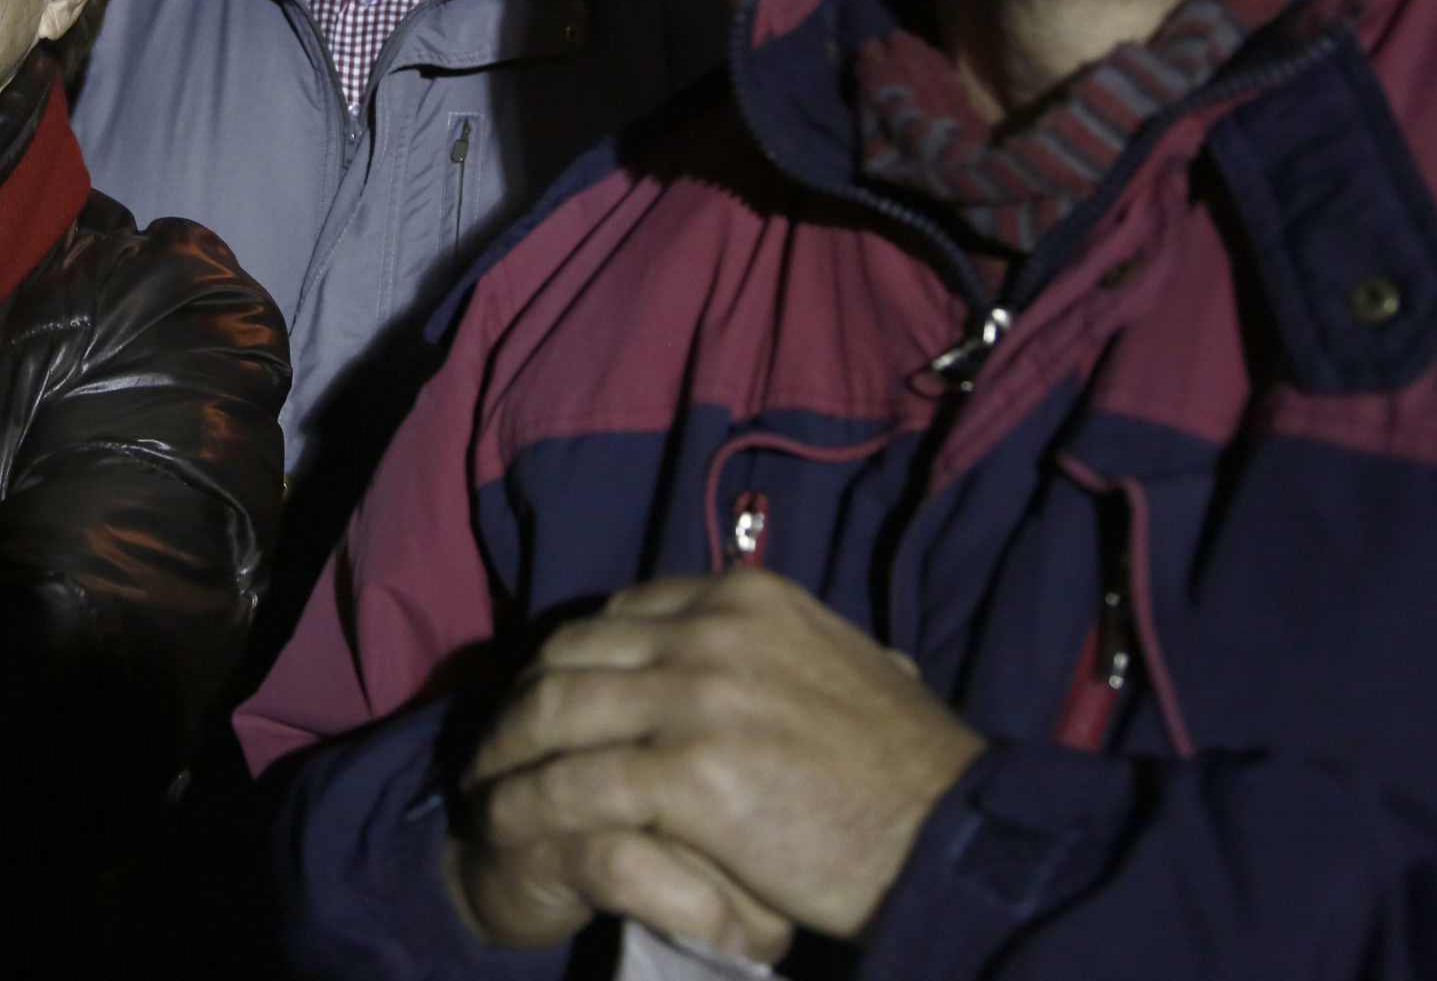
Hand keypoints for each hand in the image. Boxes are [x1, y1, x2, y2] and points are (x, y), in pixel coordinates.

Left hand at [455, 568, 985, 943]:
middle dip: (522, 700)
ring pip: (558, 712)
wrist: (954, 837)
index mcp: (748, 599)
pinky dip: (526, 804)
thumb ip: (789, 651)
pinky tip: (505, 827)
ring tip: (482, 791)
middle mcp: (715, 631)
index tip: (542, 695)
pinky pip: (574, 783)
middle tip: (493, 746)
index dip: (570, 656)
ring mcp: (698, 699)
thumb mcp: (848, 669)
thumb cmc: (914, 774)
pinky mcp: (689, 776)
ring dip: (506, 753)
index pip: (623, 612)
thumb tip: (771, 644)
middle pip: (575, 652)